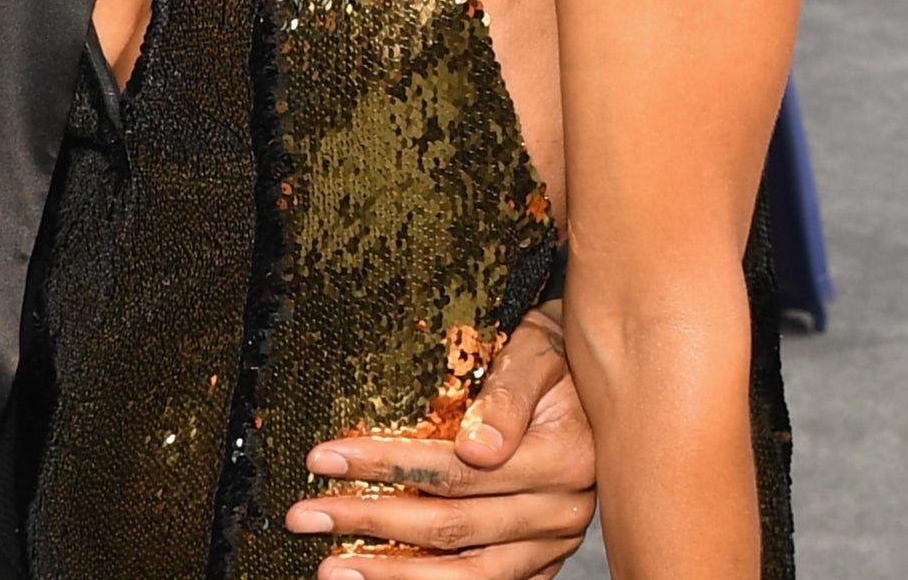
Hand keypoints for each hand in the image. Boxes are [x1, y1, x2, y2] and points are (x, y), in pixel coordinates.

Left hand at [290, 302, 597, 578]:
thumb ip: (507, 395)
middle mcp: (561, 510)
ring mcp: (553, 542)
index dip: (383, 464)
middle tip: (304, 516)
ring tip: (334, 569)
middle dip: (369, 520)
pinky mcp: (543, 559)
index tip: (322, 458)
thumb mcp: (536, 351)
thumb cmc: (559, 357)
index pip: (454, 471)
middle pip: (450, 526)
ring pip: (468, 574)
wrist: (604, 380)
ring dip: (394, 576)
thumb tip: (476, 449)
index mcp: (563, 458)